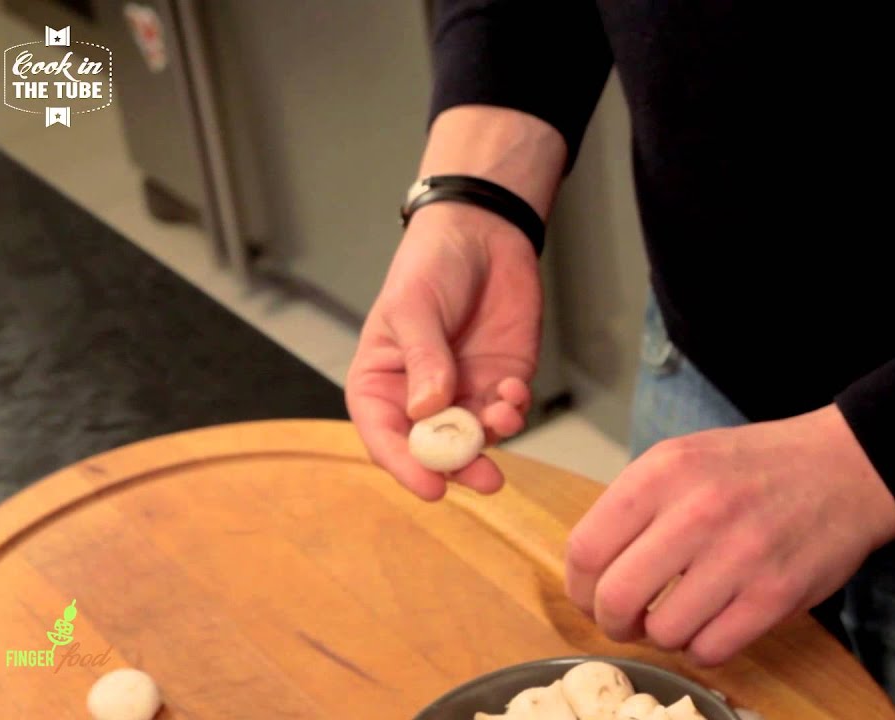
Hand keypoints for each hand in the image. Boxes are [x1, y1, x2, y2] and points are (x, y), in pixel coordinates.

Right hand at [346, 203, 541, 500]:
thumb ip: (424, 358)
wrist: (484, 235)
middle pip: (434, 451)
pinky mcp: (500, 383)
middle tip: (486, 480)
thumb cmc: (430, 266)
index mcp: (381, 383)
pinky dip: (513, 411)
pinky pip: (506, 414)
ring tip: (503, 416)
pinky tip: (514, 390)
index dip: (406, 466)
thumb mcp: (415, 307)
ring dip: (492, 439)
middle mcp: (420, 399)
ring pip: (475, 440)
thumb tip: (427, 411)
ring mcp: (463, 393)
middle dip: (461, 468)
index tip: (432, 487)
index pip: (385, 436)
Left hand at [565, 404, 894, 665]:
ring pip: (664, 631)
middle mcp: (697, 510)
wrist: (845, 465)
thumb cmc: (757, 466)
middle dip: (611, 622)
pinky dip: (703, 647)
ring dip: (663, 635)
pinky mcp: (775, 593)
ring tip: (679, 616)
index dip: (579, 587)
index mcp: (663, 471)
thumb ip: (635, 504)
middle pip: (615, 597)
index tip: (590, 597)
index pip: (586, 548)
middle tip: (625, 621)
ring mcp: (739, 554)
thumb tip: (590, 567)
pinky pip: (712, 649)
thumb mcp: (684, 457)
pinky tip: (712, 625)